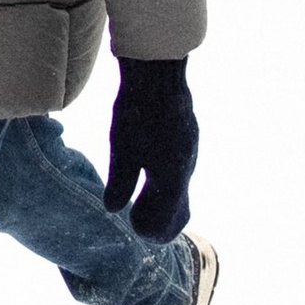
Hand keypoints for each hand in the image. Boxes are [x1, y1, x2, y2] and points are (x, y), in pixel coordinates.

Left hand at [104, 57, 197, 241]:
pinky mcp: (189, 139)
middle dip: (160, 219)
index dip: (152, 230)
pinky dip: (167, 182)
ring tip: (139, 195)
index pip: (170, 220)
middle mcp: (187, 169)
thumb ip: (120, 182)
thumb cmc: (137, 113)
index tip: (134, 223)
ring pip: (181, 189)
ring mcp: (191, 153)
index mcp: (172, 178)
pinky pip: (181, 171)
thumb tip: (112, 208)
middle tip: (136, 216)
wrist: (158, 75)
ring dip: (162, 199)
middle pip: (180, 209)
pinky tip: (148, 170)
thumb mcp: (122, 150)